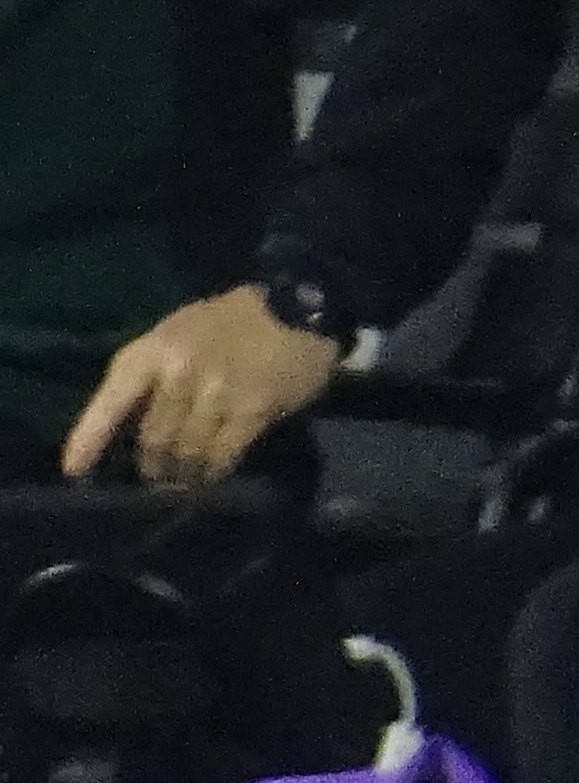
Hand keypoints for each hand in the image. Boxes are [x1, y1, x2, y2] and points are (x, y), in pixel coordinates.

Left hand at [61, 288, 342, 485]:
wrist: (301, 306)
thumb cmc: (230, 322)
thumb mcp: (178, 332)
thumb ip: (152, 371)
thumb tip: (128, 425)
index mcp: (154, 350)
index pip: (111, 401)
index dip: (89, 439)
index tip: (74, 472)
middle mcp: (180, 372)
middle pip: (153, 438)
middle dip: (154, 464)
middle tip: (159, 475)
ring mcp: (218, 391)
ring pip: (186, 450)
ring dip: (185, 470)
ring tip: (188, 476)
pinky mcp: (252, 408)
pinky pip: (222, 454)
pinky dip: (215, 469)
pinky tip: (215, 472)